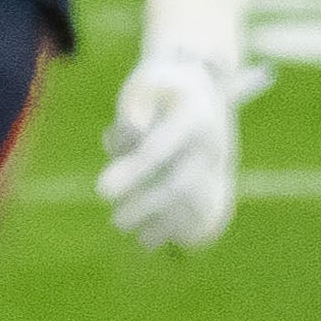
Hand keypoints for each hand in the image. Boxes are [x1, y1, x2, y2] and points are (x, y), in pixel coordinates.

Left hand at [98, 40, 253, 250]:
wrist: (203, 83)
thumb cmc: (162, 83)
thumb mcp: (146, 80)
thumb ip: (134, 105)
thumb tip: (129, 133)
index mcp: (193, 116)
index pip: (157, 150)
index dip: (131, 172)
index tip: (101, 191)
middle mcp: (211, 143)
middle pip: (179, 183)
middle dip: (147, 206)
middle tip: (118, 222)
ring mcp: (219, 162)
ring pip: (196, 203)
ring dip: (166, 225)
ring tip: (141, 239)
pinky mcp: (219, 177)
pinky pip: (209, 211)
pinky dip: (185, 230)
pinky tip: (157, 239)